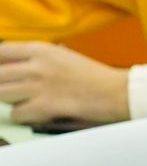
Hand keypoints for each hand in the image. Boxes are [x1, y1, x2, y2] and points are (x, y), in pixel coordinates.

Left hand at [0, 42, 131, 127]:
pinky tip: (37, 112)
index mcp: (42, 50)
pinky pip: (16, 113)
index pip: (1, 51)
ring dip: (11, 100)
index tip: (2, 71)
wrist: (117, 92)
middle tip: (13, 90)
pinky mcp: (44, 106)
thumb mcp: (63, 56)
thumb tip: (11, 65)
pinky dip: (24, 116)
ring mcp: (39, 86)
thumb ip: (37, 59)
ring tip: (26, 101)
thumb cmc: (93, 76)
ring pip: (1, 94)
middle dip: (1, 85)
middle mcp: (37, 65)